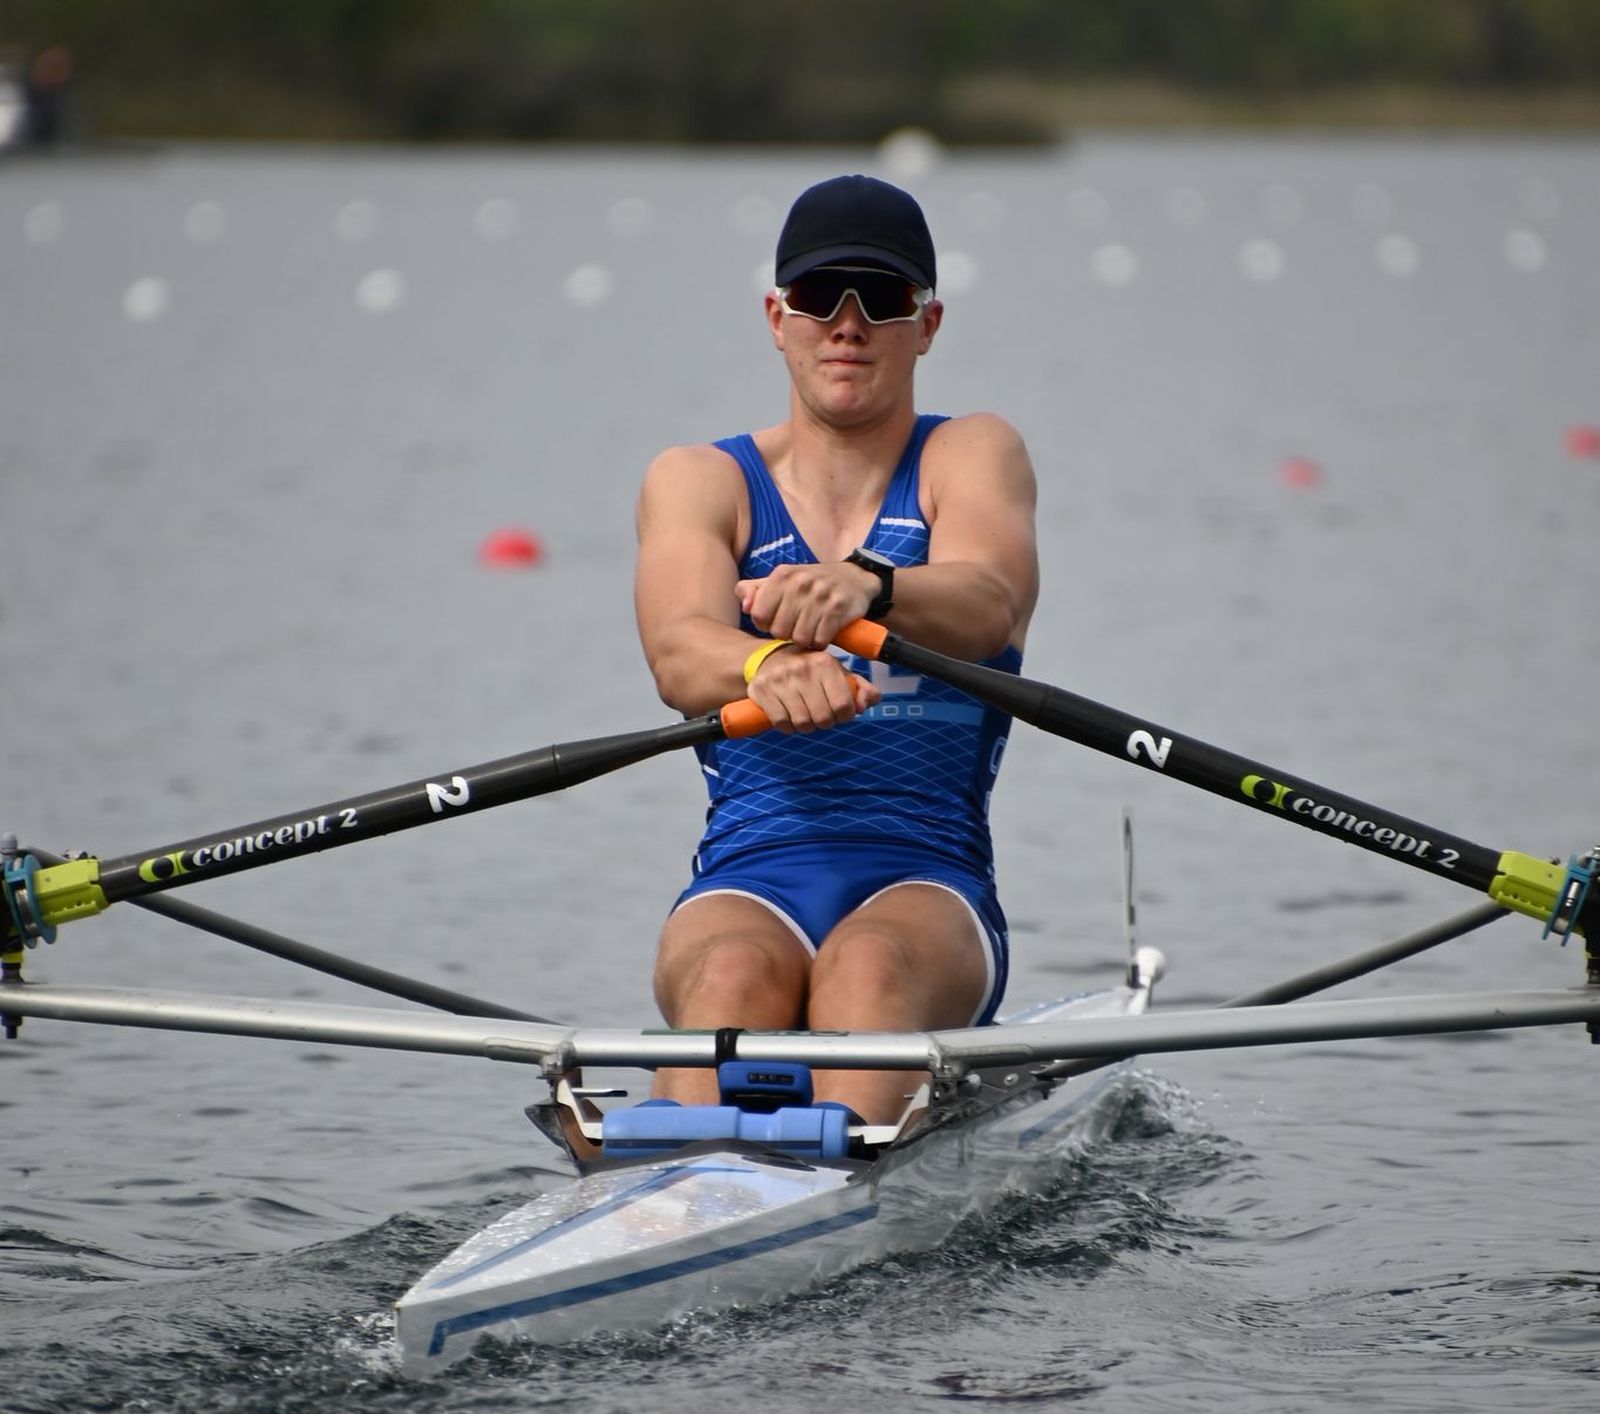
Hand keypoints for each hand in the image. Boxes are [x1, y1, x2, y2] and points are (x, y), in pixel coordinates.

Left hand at [736, 563, 877, 648]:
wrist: (855, 578)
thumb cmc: (811, 584)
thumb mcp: (782, 580)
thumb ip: (755, 590)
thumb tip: (744, 606)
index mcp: (782, 575)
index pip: (758, 615)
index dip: (766, 624)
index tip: (778, 620)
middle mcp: (800, 582)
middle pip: (779, 631)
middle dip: (787, 634)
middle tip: (797, 627)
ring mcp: (820, 594)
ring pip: (800, 638)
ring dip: (805, 640)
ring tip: (810, 630)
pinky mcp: (838, 607)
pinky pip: (820, 640)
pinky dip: (821, 642)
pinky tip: (823, 632)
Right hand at [744, 643, 879, 732]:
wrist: (770, 657)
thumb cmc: (811, 670)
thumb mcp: (839, 673)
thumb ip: (861, 689)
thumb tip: (864, 706)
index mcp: (825, 663)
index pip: (843, 705)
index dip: (845, 716)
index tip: (840, 713)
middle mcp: (803, 669)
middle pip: (823, 718)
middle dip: (825, 723)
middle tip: (821, 715)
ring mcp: (780, 679)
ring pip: (802, 723)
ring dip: (806, 726)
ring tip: (805, 715)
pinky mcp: (762, 689)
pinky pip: (781, 723)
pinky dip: (788, 727)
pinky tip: (789, 717)